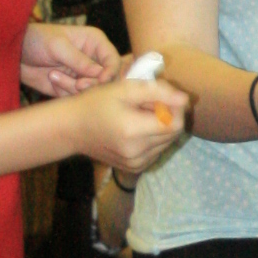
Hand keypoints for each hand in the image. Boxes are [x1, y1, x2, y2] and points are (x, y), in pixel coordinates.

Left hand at [20, 21, 121, 96]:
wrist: (15, 53)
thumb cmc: (36, 40)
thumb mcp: (58, 46)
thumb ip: (81, 61)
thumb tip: (102, 74)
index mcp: (95, 43)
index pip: (113, 61)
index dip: (111, 72)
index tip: (101, 80)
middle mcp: (92, 60)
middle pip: (107, 81)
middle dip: (92, 84)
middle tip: (78, 84)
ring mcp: (82, 75)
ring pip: (91, 91)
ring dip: (72, 87)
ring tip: (53, 75)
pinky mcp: (71, 87)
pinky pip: (76, 97)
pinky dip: (64, 91)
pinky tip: (52, 79)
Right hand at [67, 75, 187, 175]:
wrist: (72, 129)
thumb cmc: (96, 103)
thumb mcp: (124, 89)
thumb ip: (157, 91)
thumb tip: (185, 99)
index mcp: (133, 131)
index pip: (175, 124)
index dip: (175, 108)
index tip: (161, 97)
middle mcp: (137, 152)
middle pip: (172, 134)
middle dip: (167, 116)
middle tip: (146, 104)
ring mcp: (136, 163)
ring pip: (166, 143)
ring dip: (160, 127)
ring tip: (138, 116)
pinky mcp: (134, 168)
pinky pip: (156, 151)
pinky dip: (153, 139)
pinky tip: (135, 129)